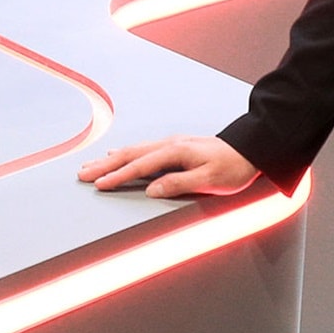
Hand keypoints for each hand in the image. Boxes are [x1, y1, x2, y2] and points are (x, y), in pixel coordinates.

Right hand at [77, 135, 258, 199]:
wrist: (251, 149)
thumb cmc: (233, 167)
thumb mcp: (209, 181)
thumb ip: (179, 184)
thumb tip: (151, 189)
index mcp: (175, 152)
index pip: (139, 166)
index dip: (117, 176)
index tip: (98, 184)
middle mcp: (169, 144)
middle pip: (129, 154)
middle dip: (104, 165)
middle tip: (82, 173)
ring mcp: (172, 143)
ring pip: (134, 150)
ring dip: (111, 158)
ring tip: (92, 164)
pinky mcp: (176, 146)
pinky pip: (142, 149)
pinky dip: (125, 153)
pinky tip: (119, 154)